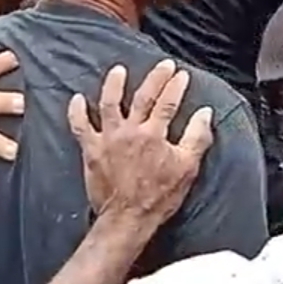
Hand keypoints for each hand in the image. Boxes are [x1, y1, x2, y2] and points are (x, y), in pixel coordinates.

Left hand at [69, 61, 213, 223]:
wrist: (127, 218)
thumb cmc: (159, 196)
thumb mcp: (187, 169)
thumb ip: (197, 138)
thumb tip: (205, 112)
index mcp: (154, 134)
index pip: (167, 102)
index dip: (176, 86)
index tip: (182, 74)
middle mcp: (130, 131)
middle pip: (143, 97)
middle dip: (155, 78)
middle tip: (163, 65)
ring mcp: (108, 139)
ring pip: (109, 103)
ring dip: (114, 84)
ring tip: (119, 70)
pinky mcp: (91, 150)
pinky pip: (80, 126)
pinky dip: (77, 111)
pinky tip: (77, 98)